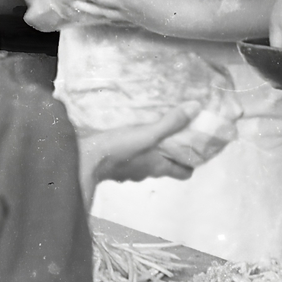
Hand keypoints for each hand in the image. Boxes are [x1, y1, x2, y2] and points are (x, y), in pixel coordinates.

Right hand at [78, 102, 200, 206]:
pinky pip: (130, 157)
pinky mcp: (115, 165)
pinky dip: (134, 148)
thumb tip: (196, 108)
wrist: (85, 160)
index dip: (192, 162)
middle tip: (176, 132)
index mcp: (159, 167)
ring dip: (152, 149)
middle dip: (172, 151)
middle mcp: (147, 172)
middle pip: (166, 165)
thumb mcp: (148, 133)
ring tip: (153, 128)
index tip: (195, 147)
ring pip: (148, 161)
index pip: (184, 172)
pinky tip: (130, 134)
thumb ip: (171, 122)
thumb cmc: (119, 149)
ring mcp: (130, 171)